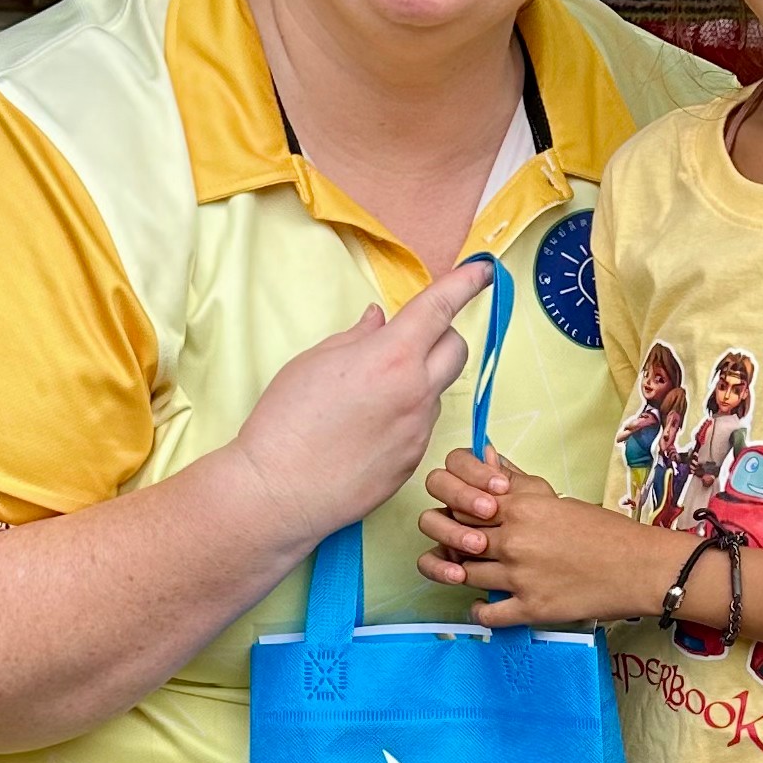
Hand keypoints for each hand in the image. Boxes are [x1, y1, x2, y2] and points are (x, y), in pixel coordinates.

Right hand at [229, 262, 493, 547]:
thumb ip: (357, 337)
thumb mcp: (313, 362)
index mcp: (391, 357)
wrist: (278, 492)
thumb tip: (379, 320)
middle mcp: (416, 391)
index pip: (440, 308)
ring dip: (418, 379)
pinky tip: (367, 429)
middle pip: (456, 348)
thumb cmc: (285, 422)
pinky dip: (405, 415)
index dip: (465, 283)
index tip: (483, 270)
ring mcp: (419, 430)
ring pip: (436, 389)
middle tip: (408, 340)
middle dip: (440, 336)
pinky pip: (421, 425)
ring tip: (368, 397)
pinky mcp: (414, 461)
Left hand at [417, 451, 668, 626]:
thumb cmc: (604, 531)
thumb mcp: (557, 499)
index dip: (455, 511)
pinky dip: (479, 611)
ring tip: (470, 574)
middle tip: (461, 547)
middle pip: (456, 538)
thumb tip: (488, 458)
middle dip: (452, 542)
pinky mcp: (531, 608)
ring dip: (462, 575)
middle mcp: (513, 541)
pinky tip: (485, 605)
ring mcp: (519, 577)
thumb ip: (517, 483)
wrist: (639, 568)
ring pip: (464, 575)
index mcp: (520, 508)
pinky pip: (486, 614)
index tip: (462, 517)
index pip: (461, 503)